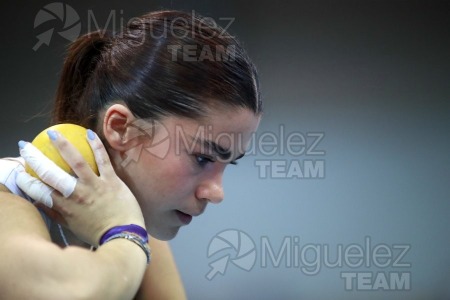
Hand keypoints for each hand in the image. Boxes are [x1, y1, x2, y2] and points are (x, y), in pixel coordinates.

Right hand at [16, 129, 144, 246]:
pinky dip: (96, 145)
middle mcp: (76, 195)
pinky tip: (89, 133)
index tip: (19, 170)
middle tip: (26, 147)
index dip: (26, 180)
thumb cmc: (98, 232)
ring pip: (76, 161)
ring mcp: (94, 186)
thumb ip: (56, 214)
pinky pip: (103, 160)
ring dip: (63, 145)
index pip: (39, 191)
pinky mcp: (112, 181)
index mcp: (65, 208)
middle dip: (35, 158)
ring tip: (53, 133)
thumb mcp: (72, 227)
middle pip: (51, 173)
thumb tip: (39, 203)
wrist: (124, 236)